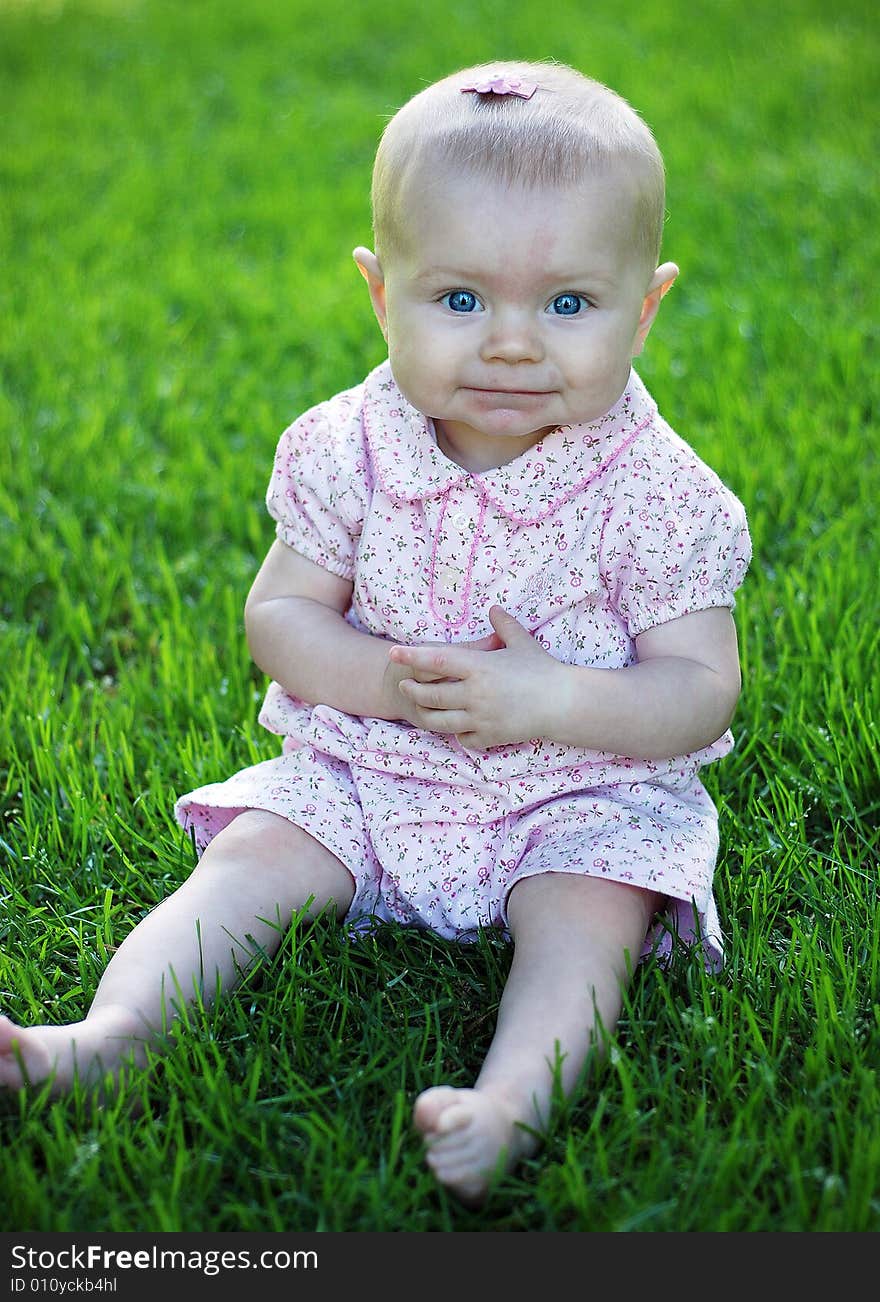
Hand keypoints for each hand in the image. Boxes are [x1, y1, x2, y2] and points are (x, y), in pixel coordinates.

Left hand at [388, 606, 564, 749]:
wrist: (563, 703)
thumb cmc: (543, 670)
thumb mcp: (522, 643)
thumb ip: (503, 626)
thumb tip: (493, 608)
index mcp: (480, 667)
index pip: (436, 660)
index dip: (412, 656)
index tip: (394, 652)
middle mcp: (475, 694)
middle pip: (431, 695)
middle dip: (413, 691)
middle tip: (403, 685)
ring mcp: (481, 718)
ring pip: (440, 721)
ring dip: (425, 714)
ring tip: (418, 708)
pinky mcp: (490, 736)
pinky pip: (463, 738)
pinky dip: (456, 734)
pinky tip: (454, 728)